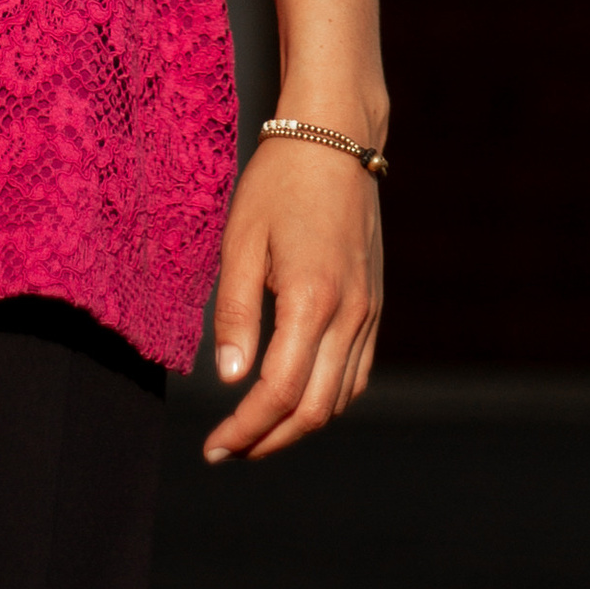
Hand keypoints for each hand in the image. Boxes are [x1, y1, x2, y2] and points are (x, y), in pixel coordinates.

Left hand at [201, 135, 381, 461]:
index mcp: (312, 299)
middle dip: (268, 440)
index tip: (213, 447)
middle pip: (313, 410)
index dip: (244, 429)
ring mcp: (369, 312)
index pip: (278, 392)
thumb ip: (234, 313)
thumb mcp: (240, 241)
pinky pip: (356, 373)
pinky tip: (294, 399)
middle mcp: (350, 314)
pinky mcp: (375, 305)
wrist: (336, 139)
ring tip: (255, 432)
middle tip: (228, 450)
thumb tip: (230, 378)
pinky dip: (325, 399)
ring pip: (339, 398)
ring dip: (296, 425)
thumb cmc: (279, 183)